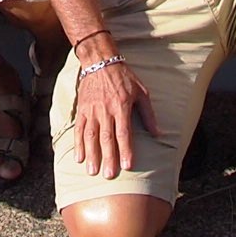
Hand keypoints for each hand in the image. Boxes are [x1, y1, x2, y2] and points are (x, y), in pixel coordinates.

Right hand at [70, 48, 156, 178]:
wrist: (100, 61)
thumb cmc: (124, 77)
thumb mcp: (141, 92)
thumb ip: (148, 114)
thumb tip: (158, 134)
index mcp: (121, 106)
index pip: (124, 133)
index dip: (126, 150)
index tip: (127, 165)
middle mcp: (105, 110)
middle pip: (106, 137)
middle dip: (108, 157)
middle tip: (109, 175)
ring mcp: (92, 110)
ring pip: (91, 135)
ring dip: (91, 154)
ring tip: (92, 170)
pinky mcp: (82, 109)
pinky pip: (79, 129)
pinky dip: (78, 144)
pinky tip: (78, 157)